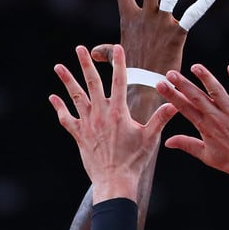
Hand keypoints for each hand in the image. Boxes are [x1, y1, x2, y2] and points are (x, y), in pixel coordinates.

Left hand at [50, 43, 178, 204]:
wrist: (114, 181)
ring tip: (58, 66)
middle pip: (92, 84)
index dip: (118, 63)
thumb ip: (161, 118)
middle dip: (86, 64)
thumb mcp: (150, 138)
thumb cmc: (134, 161)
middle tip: (80, 48)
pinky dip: (59, 108)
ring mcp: (88, 125)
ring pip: (76, 98)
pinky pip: (66, 119)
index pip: (119, 82)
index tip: (117, 48)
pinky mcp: (79, 135)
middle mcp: (101, 115)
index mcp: (118, 113)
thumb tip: (175, 103)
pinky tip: (53, 97)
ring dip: (67, 81)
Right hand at [93, 0, 215, 83]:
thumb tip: (93, 51)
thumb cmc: (129, 75)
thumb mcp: (115, 58)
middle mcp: (145, 16)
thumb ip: (106, 50)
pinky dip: (204, 2)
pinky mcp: (177, 33)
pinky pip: (192, 14)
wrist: (142, 89)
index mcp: (129, 20)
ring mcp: (162, 22)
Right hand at [156, 63, 228, 187]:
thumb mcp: (206, 156)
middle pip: (196, 97)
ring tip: (195, 67)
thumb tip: (167, 142)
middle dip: (182, 84)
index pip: (184, 108)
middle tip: (170, 73)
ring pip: (217, 90)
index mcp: (205, 127)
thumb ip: (187, 144)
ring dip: (205, 77)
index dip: (171, 95)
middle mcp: (217, 117)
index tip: (160, 85)